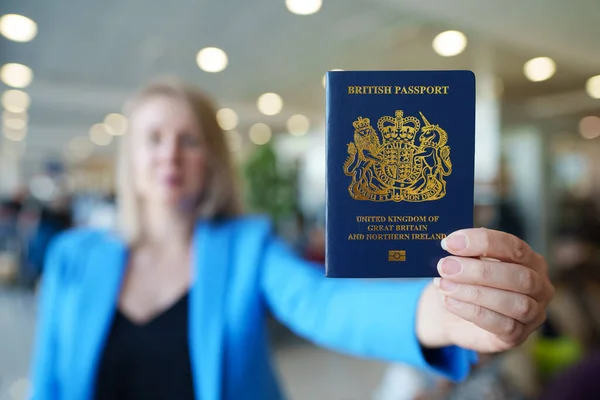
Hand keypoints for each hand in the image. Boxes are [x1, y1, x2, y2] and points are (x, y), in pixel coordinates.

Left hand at [417, 228, 554, 352]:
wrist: (454, 314)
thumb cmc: (465, 281)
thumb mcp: (466, 262)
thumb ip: (466, 253)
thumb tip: (451, 244)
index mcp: (531, 260)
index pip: (514, 247)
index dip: (482, 242)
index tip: (450, 242)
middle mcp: (539, 286)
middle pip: (519, 276)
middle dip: (479, 271)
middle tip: (445, 266)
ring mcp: (533, 314)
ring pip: (514, 303)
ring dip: (474, 293)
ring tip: (444, 285)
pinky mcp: (517, 336)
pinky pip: (501, 325)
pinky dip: (471, 311)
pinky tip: (450, 301)